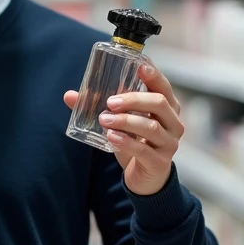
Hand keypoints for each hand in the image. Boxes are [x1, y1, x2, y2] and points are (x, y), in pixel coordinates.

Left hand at [64, 64, 183, 195]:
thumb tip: (70, 95)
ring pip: (151, 126)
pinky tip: (111, 137)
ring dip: (126, 121)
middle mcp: (173, 123)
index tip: (139, 66)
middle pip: (159, 103)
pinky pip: (143, 150)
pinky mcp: (159, 162)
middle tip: (110, 102)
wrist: (146, 178)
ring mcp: (168, 143)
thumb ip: (99, 107)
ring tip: (105, 119)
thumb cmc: (136, 142)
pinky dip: (126, 142)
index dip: (154, 75)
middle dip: (134, 99)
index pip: (164, 87)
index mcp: (167, 108)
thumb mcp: (121, 123)